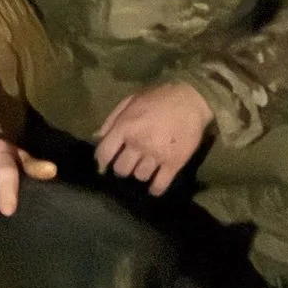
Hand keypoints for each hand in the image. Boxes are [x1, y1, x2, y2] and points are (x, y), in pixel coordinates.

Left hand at [92, 81, 213, 194]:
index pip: (104, 153)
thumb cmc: (157, 97)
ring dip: (139, 174)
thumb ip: (111, 120)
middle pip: (121, 169)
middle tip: (128, 164)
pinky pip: (160, 184)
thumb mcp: (129, 101)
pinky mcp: (174, 163)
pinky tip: (154, 187)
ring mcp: (156, 155)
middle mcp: (138, 143)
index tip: (103, 167)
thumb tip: (97, 138)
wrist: (191, 99)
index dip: (101, 162)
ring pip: (140, 177)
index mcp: (125, 127)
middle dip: (122, 168)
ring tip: (144, 168)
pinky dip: (155, 189)